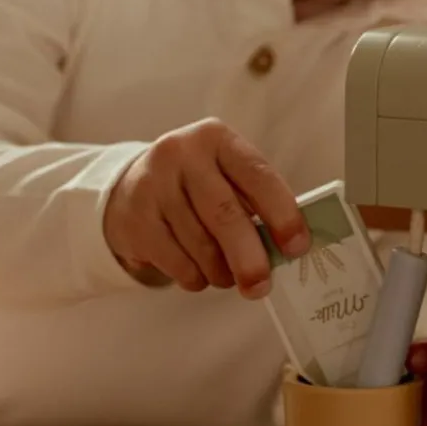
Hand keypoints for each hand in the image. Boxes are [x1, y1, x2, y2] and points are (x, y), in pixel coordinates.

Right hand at [104, 118, 310, 296]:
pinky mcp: (136, 217)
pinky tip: (198, 272)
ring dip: (220, 272)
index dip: (282, 214)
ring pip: (200, 244)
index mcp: (217, 138)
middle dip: (249, 258)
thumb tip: (287, 248)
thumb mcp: (225, 176)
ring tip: (227, 276)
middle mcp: (182, 153)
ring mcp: (153, 184)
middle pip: (224, 214)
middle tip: (260, 286)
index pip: (257, 175)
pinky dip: (195, 277)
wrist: (129, 188)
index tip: (297, 247)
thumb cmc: (195, 186)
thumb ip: (255, 203)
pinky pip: (176, 261)